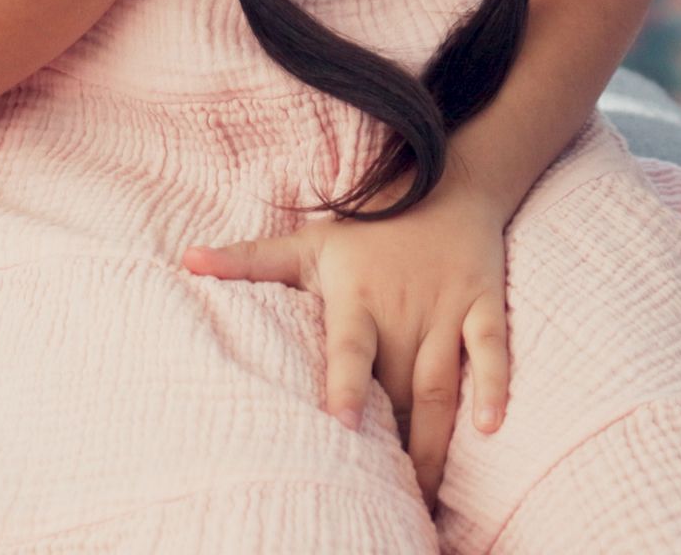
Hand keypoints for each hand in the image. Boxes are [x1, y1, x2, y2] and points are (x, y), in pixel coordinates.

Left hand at [185, 188, 514, 498]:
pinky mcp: (483, 305)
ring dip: (436, 438)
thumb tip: (186, 259)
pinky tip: (490, 428)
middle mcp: (404, 309)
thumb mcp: (307, 240)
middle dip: (394, 443)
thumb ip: (249, 259)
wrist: (450, 184)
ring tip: (425, 490)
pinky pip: (492, 350)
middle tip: (385, 495)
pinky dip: (494, 386)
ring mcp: (448, 309)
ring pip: (442, 383)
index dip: (347, 383)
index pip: (350, 348)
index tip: (344, 423)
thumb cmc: (369, 224)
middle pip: (399, 387)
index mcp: (358, 299)